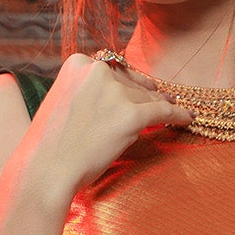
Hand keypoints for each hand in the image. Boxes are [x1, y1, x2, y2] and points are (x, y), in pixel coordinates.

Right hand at [14, 51, 192, 199]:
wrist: (46, 171)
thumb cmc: (51, 146)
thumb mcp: (62, 103)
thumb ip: (86, 91)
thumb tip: (120, 91)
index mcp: (77, 63)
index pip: (111, 69)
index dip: (126, 81)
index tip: (138, 87)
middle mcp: (97, 71)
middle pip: (131, 82)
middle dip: (143, 94)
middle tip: (162, 98)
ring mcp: (114, 92)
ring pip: (147, 98)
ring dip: (158, 108)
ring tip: (175, 111)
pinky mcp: (130, 114)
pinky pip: (162, 112)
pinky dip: (178, 115)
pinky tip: (188, 118)